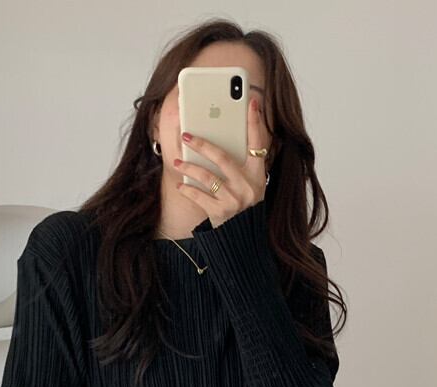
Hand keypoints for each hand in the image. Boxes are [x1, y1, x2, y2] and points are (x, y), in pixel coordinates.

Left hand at [174, 95, 269, 227]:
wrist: (244, 236)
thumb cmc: (244, 203)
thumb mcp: (251, 183)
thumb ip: (241, 162)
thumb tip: (222, 135)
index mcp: (257, 174)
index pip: (258, 143)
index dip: (255, 122)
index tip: (251, 100)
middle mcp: (247, 186)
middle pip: (223, 157)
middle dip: (203, 144)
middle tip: (186, 134)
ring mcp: (233, 200)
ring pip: (207, 176)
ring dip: (189, 167)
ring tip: (178, 161)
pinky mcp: (220, 213)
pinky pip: (199, 196)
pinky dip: (188, 190)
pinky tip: (181, 184)